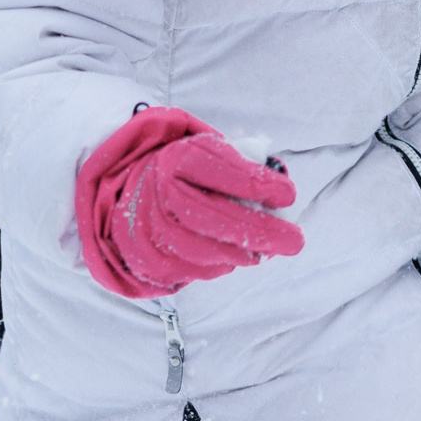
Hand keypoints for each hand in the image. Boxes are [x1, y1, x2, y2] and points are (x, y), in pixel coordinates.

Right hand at [74, 107, 303, 298]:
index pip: (224, 170)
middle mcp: (161, 193)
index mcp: (177, 158)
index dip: (260, 185)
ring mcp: (152, 229)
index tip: (288, 195)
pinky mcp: (150, 259)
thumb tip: (279, 178)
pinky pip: (195, 270)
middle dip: (262, 232)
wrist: (125, 191)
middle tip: (295, 240)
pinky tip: (235, 256)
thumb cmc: (181, 169)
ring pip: (208, 250)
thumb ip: (241, 158)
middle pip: (218, 218)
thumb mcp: (205, 150)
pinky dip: (221, 265)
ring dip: (245, 253)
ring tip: (267, 251)